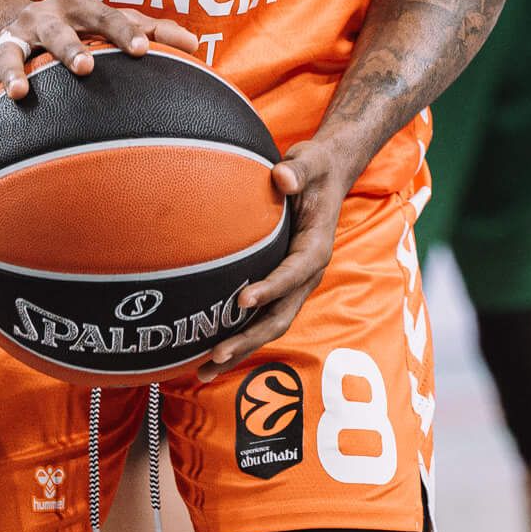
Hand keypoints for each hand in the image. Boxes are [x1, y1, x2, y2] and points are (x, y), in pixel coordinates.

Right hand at [0, 0, 203, 118]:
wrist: (16, 20)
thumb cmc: (81, 26)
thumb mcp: (111, 21)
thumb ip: (153, 31)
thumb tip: (196, 46)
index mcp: (80, 5)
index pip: (108, 15)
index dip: (125, 32)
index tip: (144, 52)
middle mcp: (44, 17)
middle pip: (57, 31)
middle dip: (69, 48)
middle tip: (86, 67)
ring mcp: (12, 37)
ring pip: (11, 53)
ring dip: (14, 73)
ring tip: (18, 96)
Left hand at [196, 137, 360, 381]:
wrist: (326, 177)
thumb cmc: (315, 168)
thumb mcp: (311, 161)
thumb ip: (299, 169)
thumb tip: (282, 178)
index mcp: (317, 246)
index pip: (296, 271)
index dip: (273, 288)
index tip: (242, 299)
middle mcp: (307, 273)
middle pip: (281, 315)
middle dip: (249, 338)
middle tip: (216, 354)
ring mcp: (294, 285)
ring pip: (270, 324)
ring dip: (240, 349)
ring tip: (204, 370)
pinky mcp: (281, 287)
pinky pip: (261, 317)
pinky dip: (238, 336)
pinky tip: (206, 352)